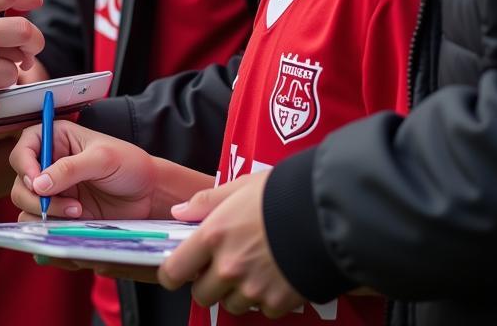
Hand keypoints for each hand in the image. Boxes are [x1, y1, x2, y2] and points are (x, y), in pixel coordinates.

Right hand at [9, 119, 211, 221]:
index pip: (23, 148)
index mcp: (56, 139)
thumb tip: (38, 184)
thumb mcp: (102, 158)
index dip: (25, 165)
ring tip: (77, 213)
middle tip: (67, 204)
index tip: (38, 183)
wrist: (149, 196)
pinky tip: (73, 225)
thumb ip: (70, 168)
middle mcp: (49, 165)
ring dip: (46, 214)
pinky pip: (41, 226)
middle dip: (37, 196)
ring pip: (26, 206)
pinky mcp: (60, 215)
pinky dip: (50, 230)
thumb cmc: (129, 165)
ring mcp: (54, 192)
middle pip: (21, 182)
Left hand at [158, 170, 303, 316]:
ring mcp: (253, 288)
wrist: (326, 216)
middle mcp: (229, 267)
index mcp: (213, 236)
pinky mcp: (278, 302)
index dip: (171, 273)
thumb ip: (206, 202)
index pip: (175, 269)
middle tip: (218, 267)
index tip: (174, 271)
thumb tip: (179, 212)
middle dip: (207, 283)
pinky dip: (264, 298)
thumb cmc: (281, 195)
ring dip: (235, 292)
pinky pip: (262, 309)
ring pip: (231, 304)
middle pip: (202, 294)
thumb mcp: (238, 187)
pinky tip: (273, 276)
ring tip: (251, 268)